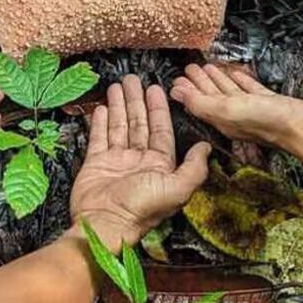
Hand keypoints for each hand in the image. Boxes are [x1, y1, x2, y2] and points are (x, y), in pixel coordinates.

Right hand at [69, 76, 211, 248]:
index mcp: (160, 164)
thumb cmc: (141, 208)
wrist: (104, 224)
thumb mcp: (176, 189)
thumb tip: (206, 147)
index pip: (161, 129)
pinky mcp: (96, 163)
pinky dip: (100, 122)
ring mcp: (117, 161)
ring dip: (119, 106)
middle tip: (133, 79)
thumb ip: (194, 168)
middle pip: (140, 123)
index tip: (156, 88)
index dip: (159, 108)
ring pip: (119, 126)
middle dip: (137, 100)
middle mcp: (139, 160)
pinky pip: (99, 138)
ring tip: (117, 85)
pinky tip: (102, 107)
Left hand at [171, 62, 302, 149]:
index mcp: (223, 120)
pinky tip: (238, 74)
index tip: (177, 78)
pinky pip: (251, 90)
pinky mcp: (270, 104)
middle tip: (190, 68)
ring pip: (230, 92)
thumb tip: (176, 93)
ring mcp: (254, 110)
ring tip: (208, 67)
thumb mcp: (228, 110)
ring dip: (218, 80)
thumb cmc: (269, 122)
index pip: (199, 103)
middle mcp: (236, 116)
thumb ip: (202, 102)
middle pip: (213, 97)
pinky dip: (242, 81)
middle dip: (200, 82)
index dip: (187, 90)